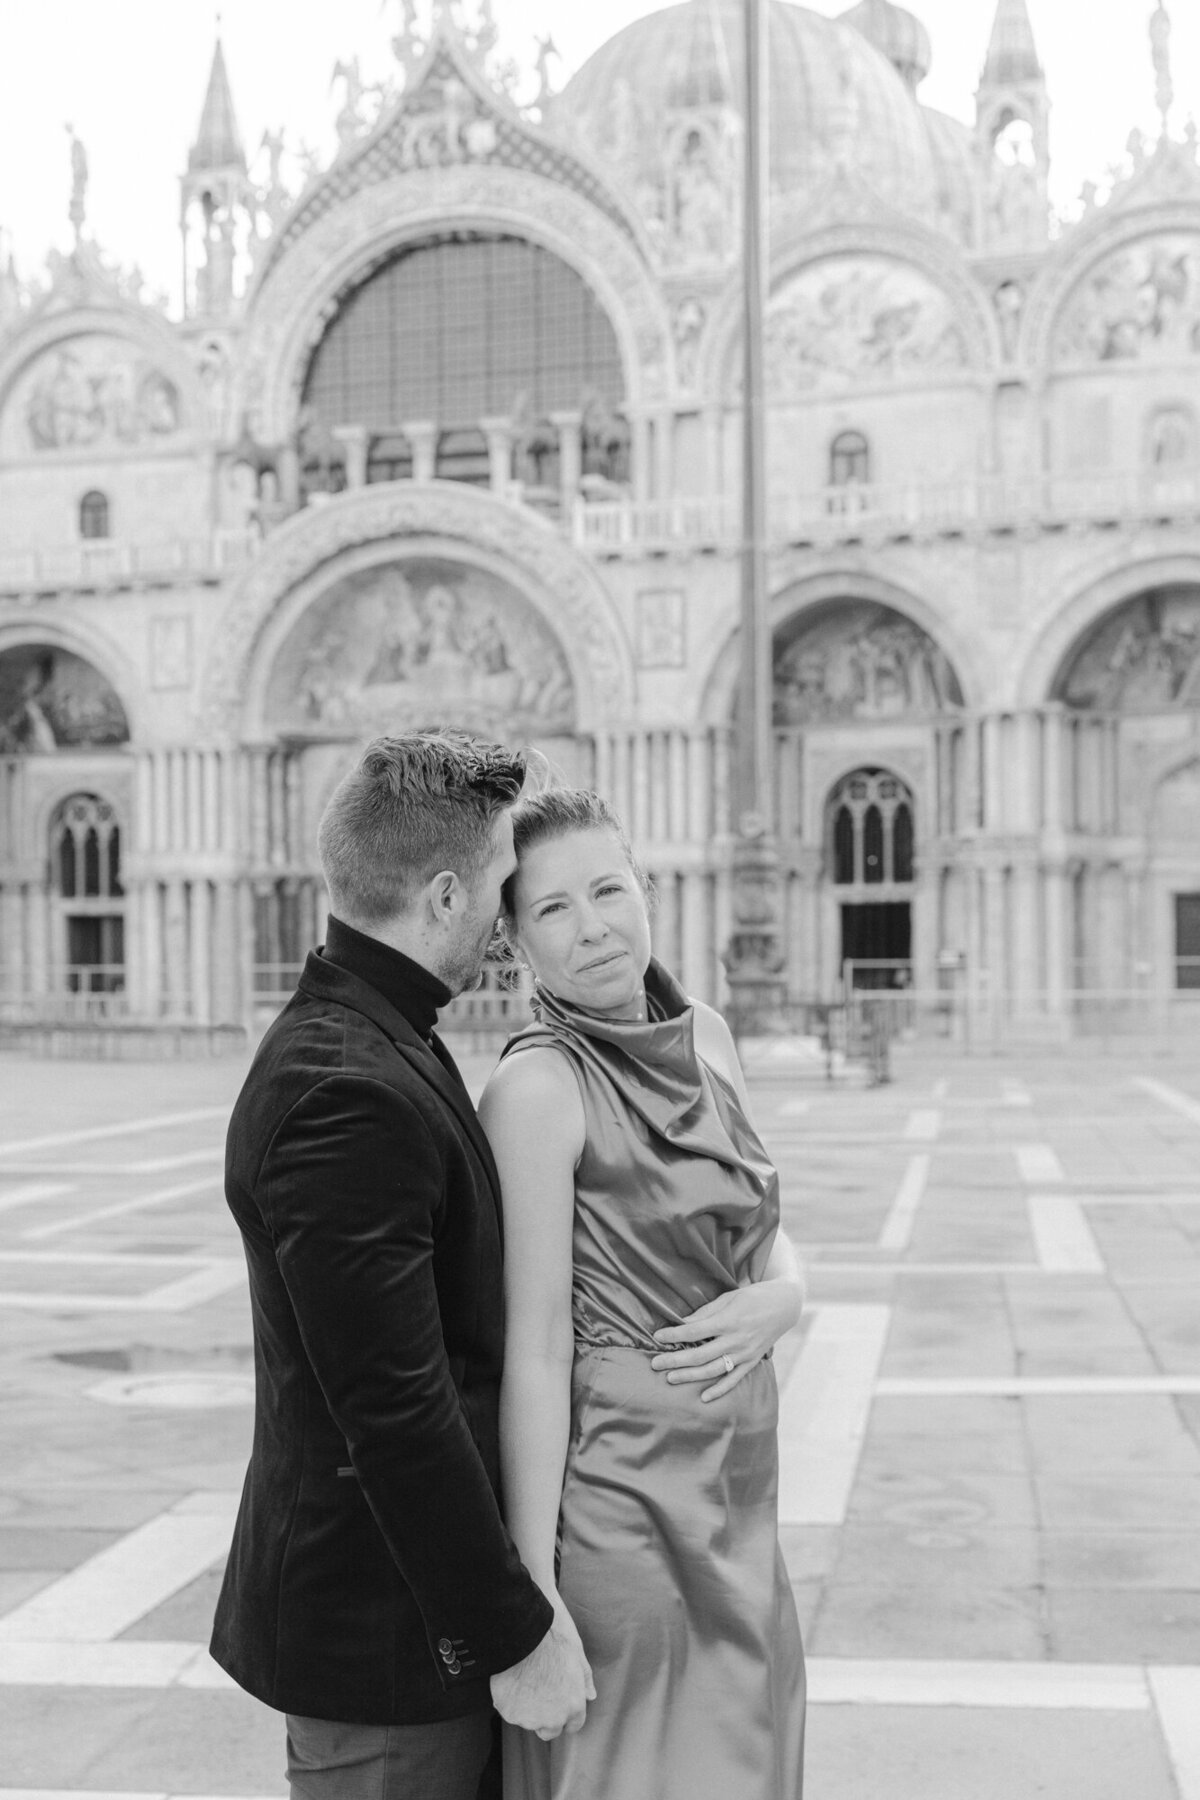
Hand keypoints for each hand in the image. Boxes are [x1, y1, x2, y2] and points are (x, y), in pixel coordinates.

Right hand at [490, 1600, 595, 1739]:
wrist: (524, 1633)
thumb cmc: (553, 1639)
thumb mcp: (577, 1654)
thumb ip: (584, 1679)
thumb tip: (591, 1695)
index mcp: (573, 1705)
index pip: (573, 1725)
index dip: (566, 1713)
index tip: (558, 1701)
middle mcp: (553, 1719)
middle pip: (549, 1731)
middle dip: (545, 1717)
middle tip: (538, 1690)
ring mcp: (530, 1718)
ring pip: (527, 1720)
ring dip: (526, 1707)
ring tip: (524, 1679)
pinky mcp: (509, 1713)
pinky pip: (509, 1710)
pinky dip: (509, 1700)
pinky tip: (510, 1679)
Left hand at [650, 1280, 803, 1401]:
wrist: (784, 1305)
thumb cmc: (753, 1297)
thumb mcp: (729, 1297)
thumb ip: (706, 1312)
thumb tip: (683, 1323)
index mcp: (729, 1320)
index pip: (695, 1331)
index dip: (675, 1335)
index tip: (658, 1337)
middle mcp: (736, 1340)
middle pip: (700, 1354)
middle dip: (675, 1360)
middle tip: (655, 1364)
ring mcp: (744, 1353)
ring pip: (713, 1370)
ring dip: (690, 1376)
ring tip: (670, 1378)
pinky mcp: (752, 1361)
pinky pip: (734, 1379)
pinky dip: (719, 1390)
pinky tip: (704, 1397)